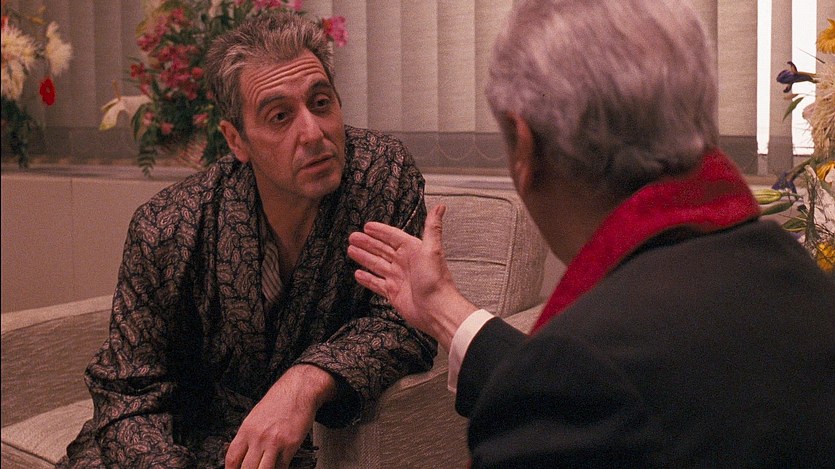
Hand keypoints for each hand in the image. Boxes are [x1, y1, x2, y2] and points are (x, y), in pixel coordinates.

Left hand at [225, 365, 334, 468]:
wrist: (299, 390)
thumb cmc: (279, 401)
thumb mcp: (255, 416)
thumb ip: (248, 436)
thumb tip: (244, 454)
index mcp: (247, 429)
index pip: (232, 458)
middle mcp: (258, 437)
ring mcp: (274, 442)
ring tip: (266, 468)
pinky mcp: (290, 444)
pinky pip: (282, 467)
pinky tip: (278, 466)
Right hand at [347, 204, 477, 349]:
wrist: (436, 309)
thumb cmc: (436, 280)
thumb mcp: (432, 249)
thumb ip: (432, 228)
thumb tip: (440, 207)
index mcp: (413, 250)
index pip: (393, 236)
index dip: (380, 231)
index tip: (368, 226)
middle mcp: (404, 263)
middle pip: (381, 249)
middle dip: (367, 243)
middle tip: (353, 237)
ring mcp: (398, 278)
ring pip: (376, 264)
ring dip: (364, 257)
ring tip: (351, 250)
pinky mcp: (393, 293)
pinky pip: (376, 283)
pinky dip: (367, 278)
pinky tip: (358, 273)